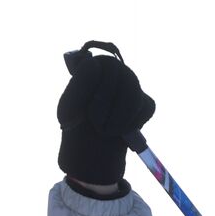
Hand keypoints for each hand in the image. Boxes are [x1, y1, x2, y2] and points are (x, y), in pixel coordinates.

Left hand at [58, 41, 154, 185]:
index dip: (95, 87)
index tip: (85, 105)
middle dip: (107, 105)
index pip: (104, 65)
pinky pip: (145, 107)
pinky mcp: (145, 104)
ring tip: (105, 131)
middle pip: (124, 78)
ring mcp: (133, 88)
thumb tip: (93, 61)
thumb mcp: (69, 108)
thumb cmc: (76, 127)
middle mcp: (116, 73)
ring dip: (119, 117)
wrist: (91, 154)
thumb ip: (79, 84)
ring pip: (135, 93)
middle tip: (95, 124)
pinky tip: (120, 131)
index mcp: (94, 70)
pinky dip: (132, 123)